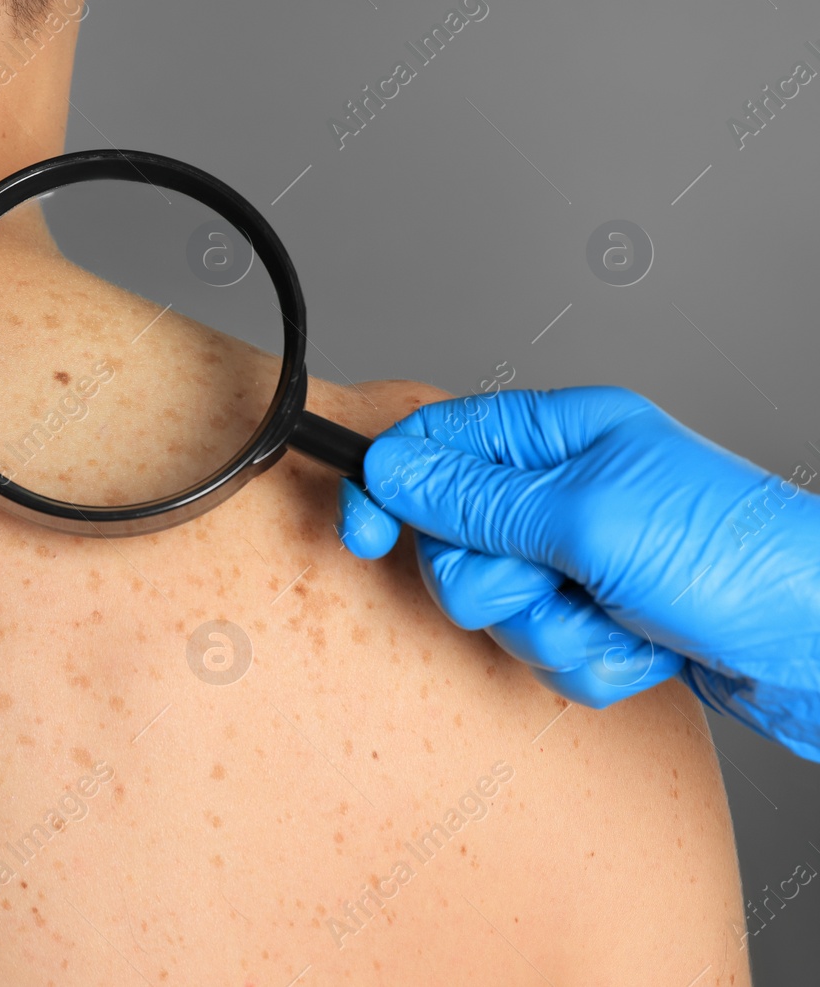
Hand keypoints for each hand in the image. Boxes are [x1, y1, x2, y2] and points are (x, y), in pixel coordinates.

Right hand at [335, 386, 819, 760]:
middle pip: (454, 539)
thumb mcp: (586, 519)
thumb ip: (476, 499)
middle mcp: (567, 490)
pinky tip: (645, 648)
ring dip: (551, 631)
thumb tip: (390, 470)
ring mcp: (585, 555)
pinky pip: (545, 650)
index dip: (389, 488)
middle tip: (546, 584)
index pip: (435, 443)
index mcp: (561, 435)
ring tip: (616, 621)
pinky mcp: (604, 614)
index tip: (364, 533)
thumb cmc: (734, 560)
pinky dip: (588, 663)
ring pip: (498, 606)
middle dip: (495, 583)